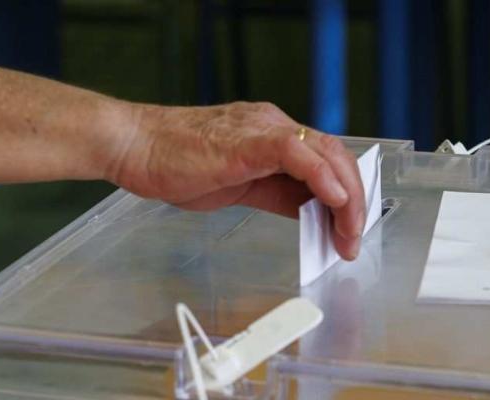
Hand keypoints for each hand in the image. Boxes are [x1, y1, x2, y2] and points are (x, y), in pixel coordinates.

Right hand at [107, 101, 365, 259]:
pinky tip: (335, 204)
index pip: (329, 160)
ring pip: (327, 154)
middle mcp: (277, 126)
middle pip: (337, 157)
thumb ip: (281, 195)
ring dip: (347, 200)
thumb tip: (314, 213)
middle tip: (353, 241)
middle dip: (354, 203)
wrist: (135, 146)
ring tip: (348, 236)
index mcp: (276, 136)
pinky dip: (323, 179)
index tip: (349, 230)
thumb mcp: (243, 185)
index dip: (348, 195)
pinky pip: (298, 153)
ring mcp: (264, 130)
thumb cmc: (178, 164)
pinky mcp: (249, 140)